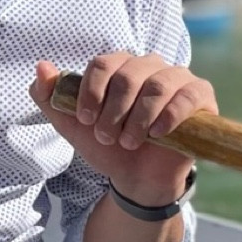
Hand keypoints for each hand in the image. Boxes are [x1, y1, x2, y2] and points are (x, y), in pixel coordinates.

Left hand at [31, 53, 215, 202]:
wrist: (137, 177)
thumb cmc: (108, 145)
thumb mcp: (72, 125)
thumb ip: (51, 97)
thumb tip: (41, 66)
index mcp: (119, 66)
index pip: (103, 64)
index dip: (91, 92)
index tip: (86, 120)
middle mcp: (149, 65)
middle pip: (129, 74)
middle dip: (114, 111)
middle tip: (107, 136)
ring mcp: (177, 78)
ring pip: (157, 85)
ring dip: (138, 118)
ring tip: (129, 142)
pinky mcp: (200, 96)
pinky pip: (188, 95)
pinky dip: (169, 115)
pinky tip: (156, 134)